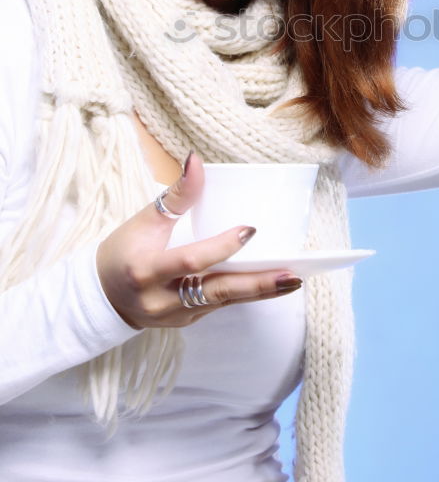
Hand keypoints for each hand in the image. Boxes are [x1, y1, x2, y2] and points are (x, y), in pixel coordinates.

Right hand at [96, 153, 302, 329]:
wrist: (102, 295)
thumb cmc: (123, 250)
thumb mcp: (144, 220)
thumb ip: (175, 194)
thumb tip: (196, 160)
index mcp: (147, 271)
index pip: (192, 260)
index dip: (222, 247)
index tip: (250, 230)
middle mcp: (161, 300)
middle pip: (216, 293)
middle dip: (256, 284)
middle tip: (291, 274)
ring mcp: (175, 316)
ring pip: (223, 303)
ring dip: (260, 292)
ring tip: (293, 280)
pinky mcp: (187, 321)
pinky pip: (219, 306)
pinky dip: (245, 294)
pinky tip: (272, 285)